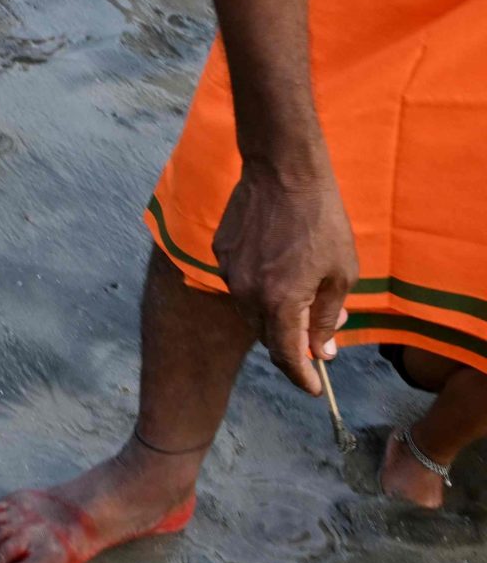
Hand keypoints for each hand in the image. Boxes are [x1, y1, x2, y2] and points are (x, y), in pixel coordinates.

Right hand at [212, 154, 356, 394]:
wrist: (283, 173)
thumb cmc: (322, 221)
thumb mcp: (342, 273)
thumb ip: (329, 316)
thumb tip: (324, 350)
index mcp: (281, 302)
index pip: (288, 354)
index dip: (301, 376)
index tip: (313, 389)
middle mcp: (248, 294)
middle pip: (266, 335)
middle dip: (290, 342)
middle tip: (316, 337)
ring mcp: (229, 274)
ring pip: (251, 310)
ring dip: (273, 313)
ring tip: (297, 292)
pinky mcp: (220, 254)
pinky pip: (239, 282)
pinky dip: (258, 285)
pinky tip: (275, 263)